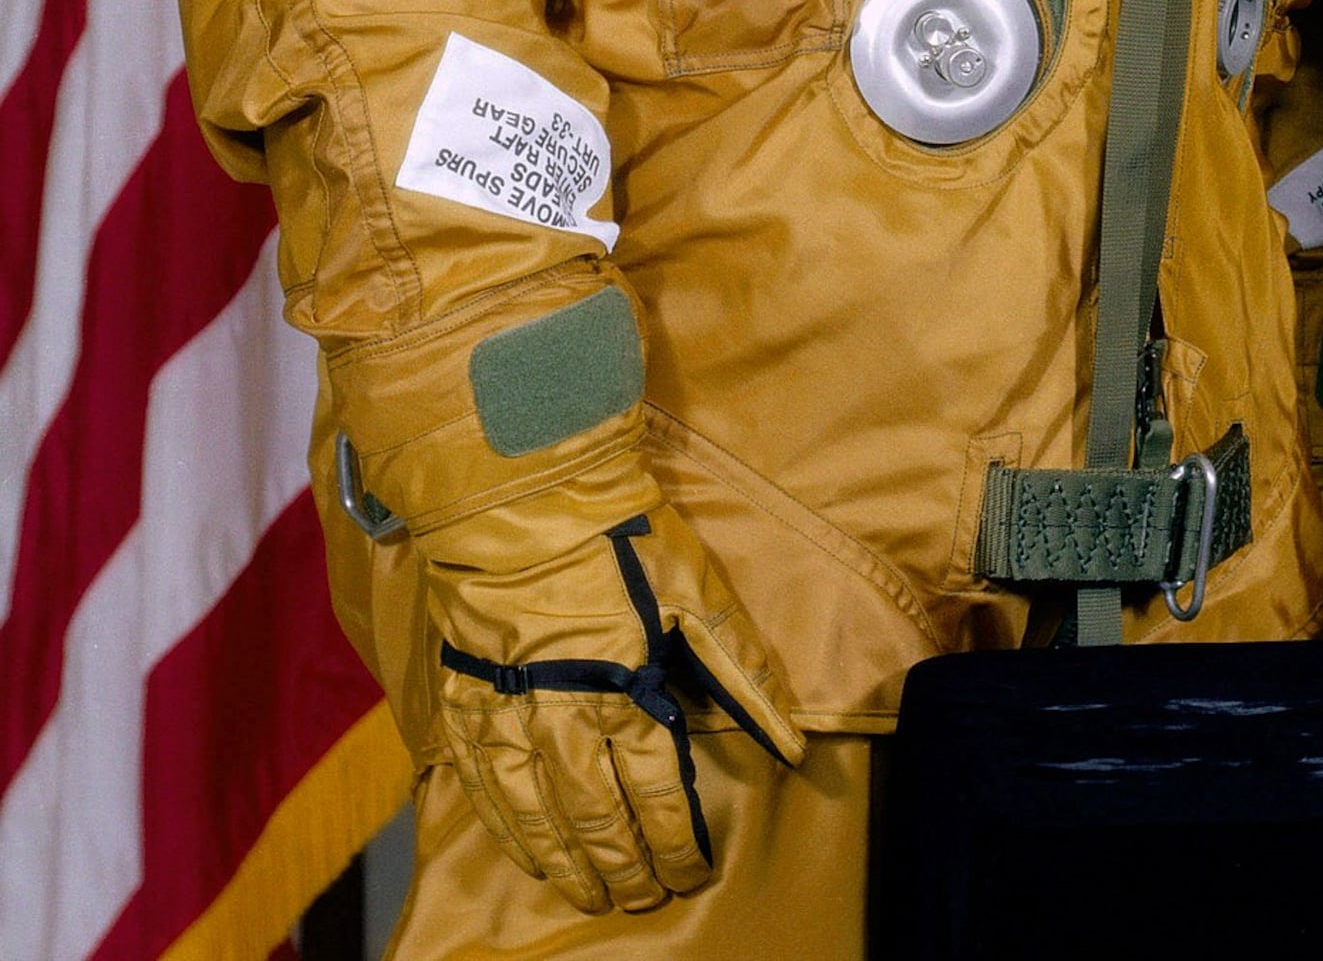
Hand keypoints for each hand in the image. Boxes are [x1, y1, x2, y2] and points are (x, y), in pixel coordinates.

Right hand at [418, 463, 803, 913]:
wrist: (516, 495)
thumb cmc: (620, 535)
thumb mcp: (700, 591)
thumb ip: (744, 670)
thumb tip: (791, 739)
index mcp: (624, 688)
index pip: (657, 789)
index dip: (675, 839)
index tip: (692, 870)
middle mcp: (562, 716)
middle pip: (596, 814)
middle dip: (625, 865)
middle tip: (645, 898)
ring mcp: (504, 713)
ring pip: (537, 813)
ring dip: (567, 861)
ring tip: (591, 894)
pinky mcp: (461, 700)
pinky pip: (481, 783)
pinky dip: (506, 826)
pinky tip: (525, 851)